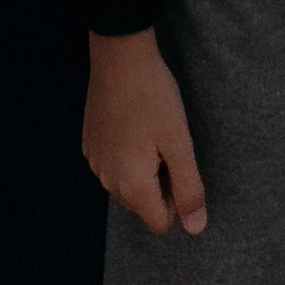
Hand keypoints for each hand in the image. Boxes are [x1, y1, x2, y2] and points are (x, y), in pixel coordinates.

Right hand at [83, 29, 208, 235]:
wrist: (119, 55)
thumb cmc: (154, 98)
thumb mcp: (179, 143)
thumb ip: (189, 189)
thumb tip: (196, 229)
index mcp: (131, 187)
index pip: (159, 222)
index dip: (176, 199)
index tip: (178, 162)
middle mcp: (107, 181)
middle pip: (142, 205)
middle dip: (159, 184)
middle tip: (166, 144)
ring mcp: (94, 162)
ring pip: (126, 185)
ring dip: (142, 170)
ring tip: (150, 132)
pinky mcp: (88, 143)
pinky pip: (112, 165)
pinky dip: (125, 155)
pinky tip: (132, 124)